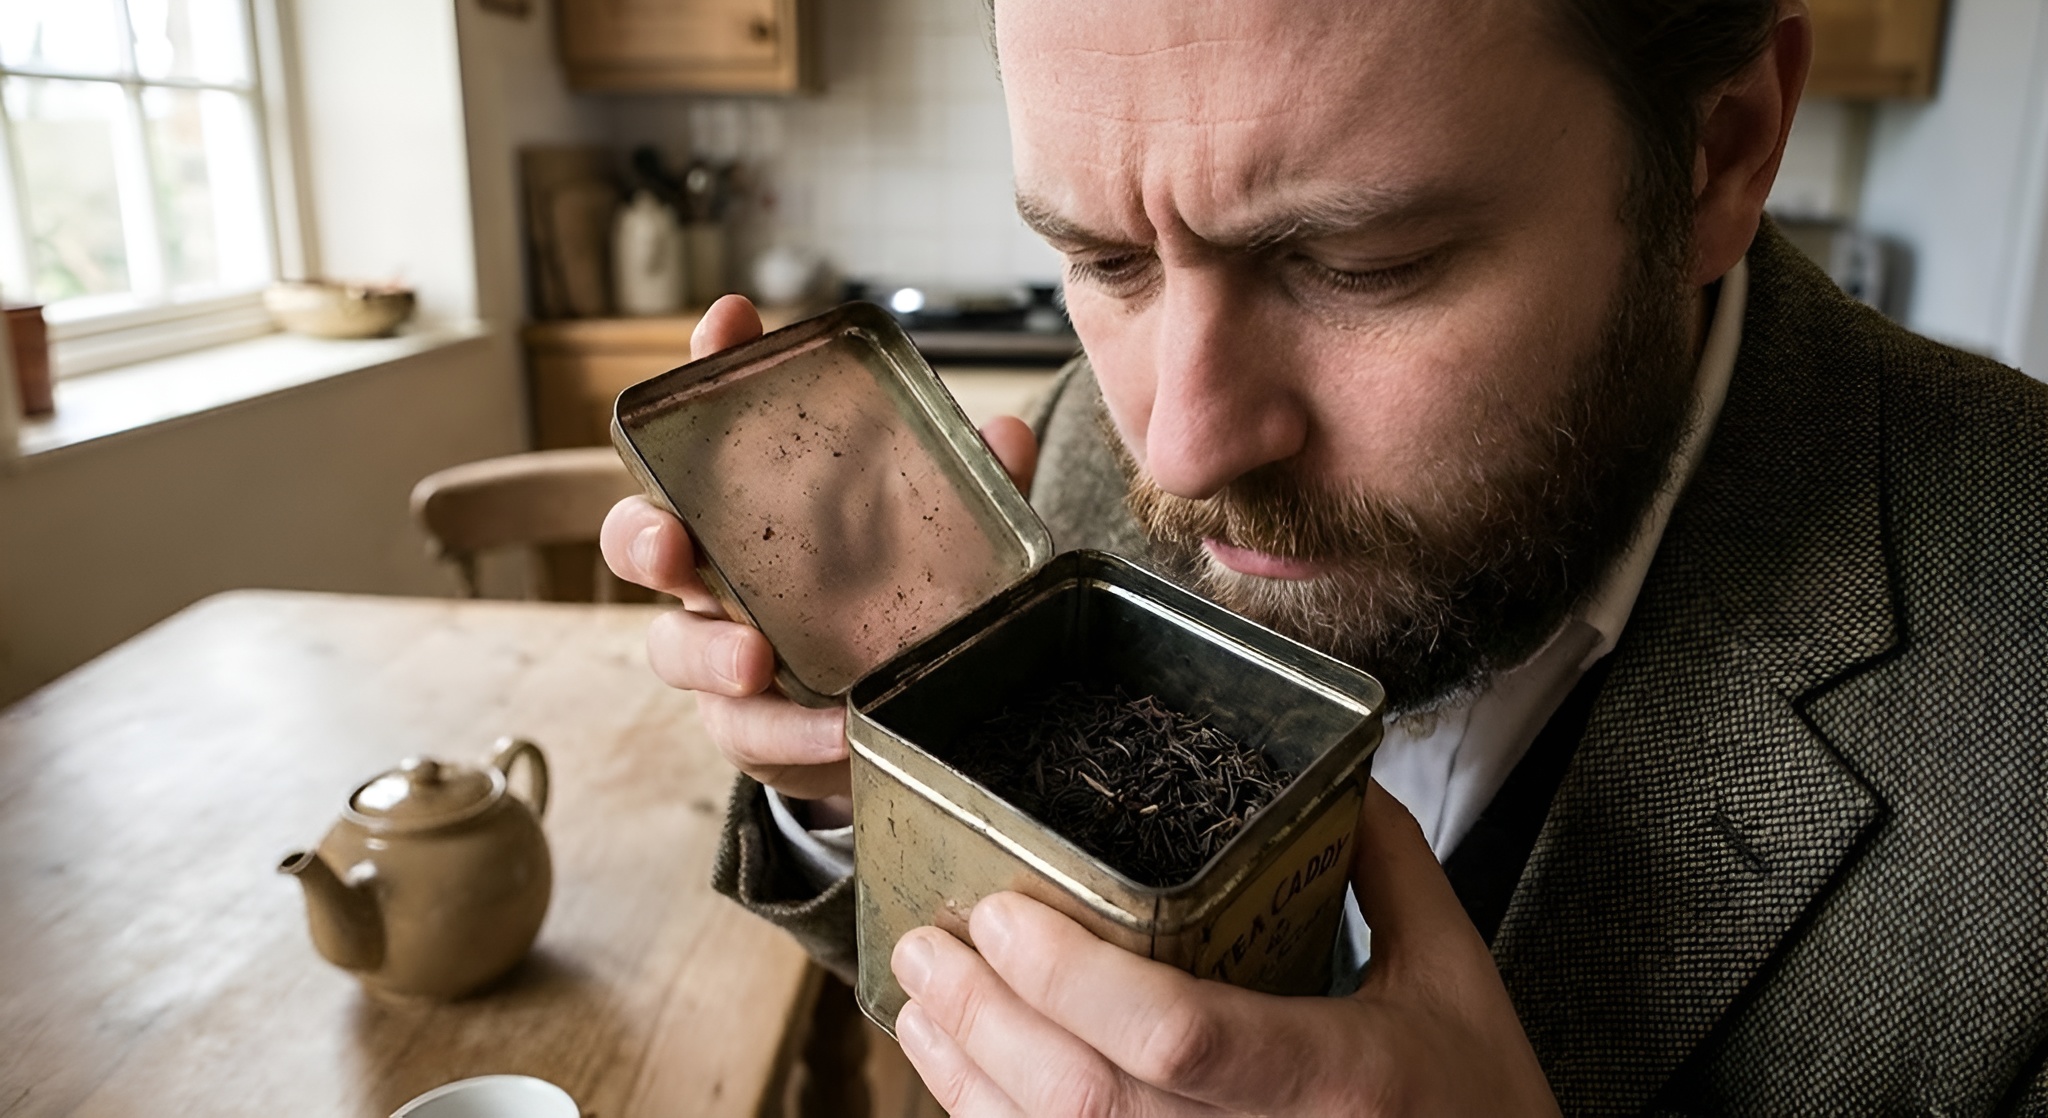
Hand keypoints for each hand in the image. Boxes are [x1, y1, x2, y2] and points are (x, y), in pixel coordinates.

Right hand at [601, 294, 1040, 820]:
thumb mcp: (942, 539)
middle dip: (642, 533)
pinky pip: (743, 730)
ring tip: (755, 662)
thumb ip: (970, 490)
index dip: (711, 367)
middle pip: (640, 535)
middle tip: (670, 541)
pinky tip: (831, 732)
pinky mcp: (745, 725)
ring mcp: (719, 650)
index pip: (714, 422)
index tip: (730, 321)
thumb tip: (1009, 434)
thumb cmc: (892, 601)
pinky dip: (787, 733)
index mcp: (753, 504)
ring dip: (708, 652)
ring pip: (672, 644)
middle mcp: (717, 570)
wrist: (889, 718)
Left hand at [889, 781, 1559, 1115]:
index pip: (1181, 1034)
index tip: (1002, 914)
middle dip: (984, 1019)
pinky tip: (972, 1085)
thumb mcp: (1459, 981)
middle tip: (928, 946)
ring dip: (970, 1081)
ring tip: (923, 1006)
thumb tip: (1331, 775)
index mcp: (1342, 1079)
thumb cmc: (1485, 1114)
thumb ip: (1389, 869)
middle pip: (1086, 1101)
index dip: (1073, 977)